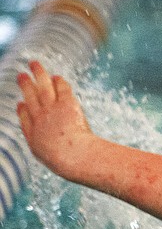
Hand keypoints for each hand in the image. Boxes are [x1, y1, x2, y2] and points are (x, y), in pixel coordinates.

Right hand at [15, 60, 98, 179]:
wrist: (73, 156)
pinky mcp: (66, 104)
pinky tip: (57, 76)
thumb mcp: (54, 162)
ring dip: (38, 74)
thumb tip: (57, 155)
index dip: (23, 109)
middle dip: (25, 85)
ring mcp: (52, 110)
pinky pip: (61, 88)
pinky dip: (58, 82)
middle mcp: (40, 119)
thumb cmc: (69, 165)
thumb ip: (51, 153)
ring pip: (42, 87)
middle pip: (30, 97)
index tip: (21, 103)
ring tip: (34, 64)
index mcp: (34, 135)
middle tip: (22, 75)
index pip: (25, 118)